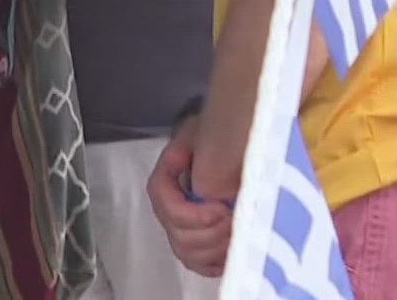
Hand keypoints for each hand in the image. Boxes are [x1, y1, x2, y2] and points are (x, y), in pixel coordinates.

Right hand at [147, 116, 231, 276]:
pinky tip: (230, 252)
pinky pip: (198, 265)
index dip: (196, 216)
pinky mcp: (194, 245)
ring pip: (189, 254)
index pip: (171, 211)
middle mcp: (166, 213)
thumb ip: (189, 148)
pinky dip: (214, 264)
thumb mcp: (197, 133)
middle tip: (237, 220)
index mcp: (162, 187)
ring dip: (216, 248)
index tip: (223, 208)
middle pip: (181, 238)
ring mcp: (179, 231)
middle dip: (213, 233)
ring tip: (238, 232)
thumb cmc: (210, 142)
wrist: (219, 150)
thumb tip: (188, 166)